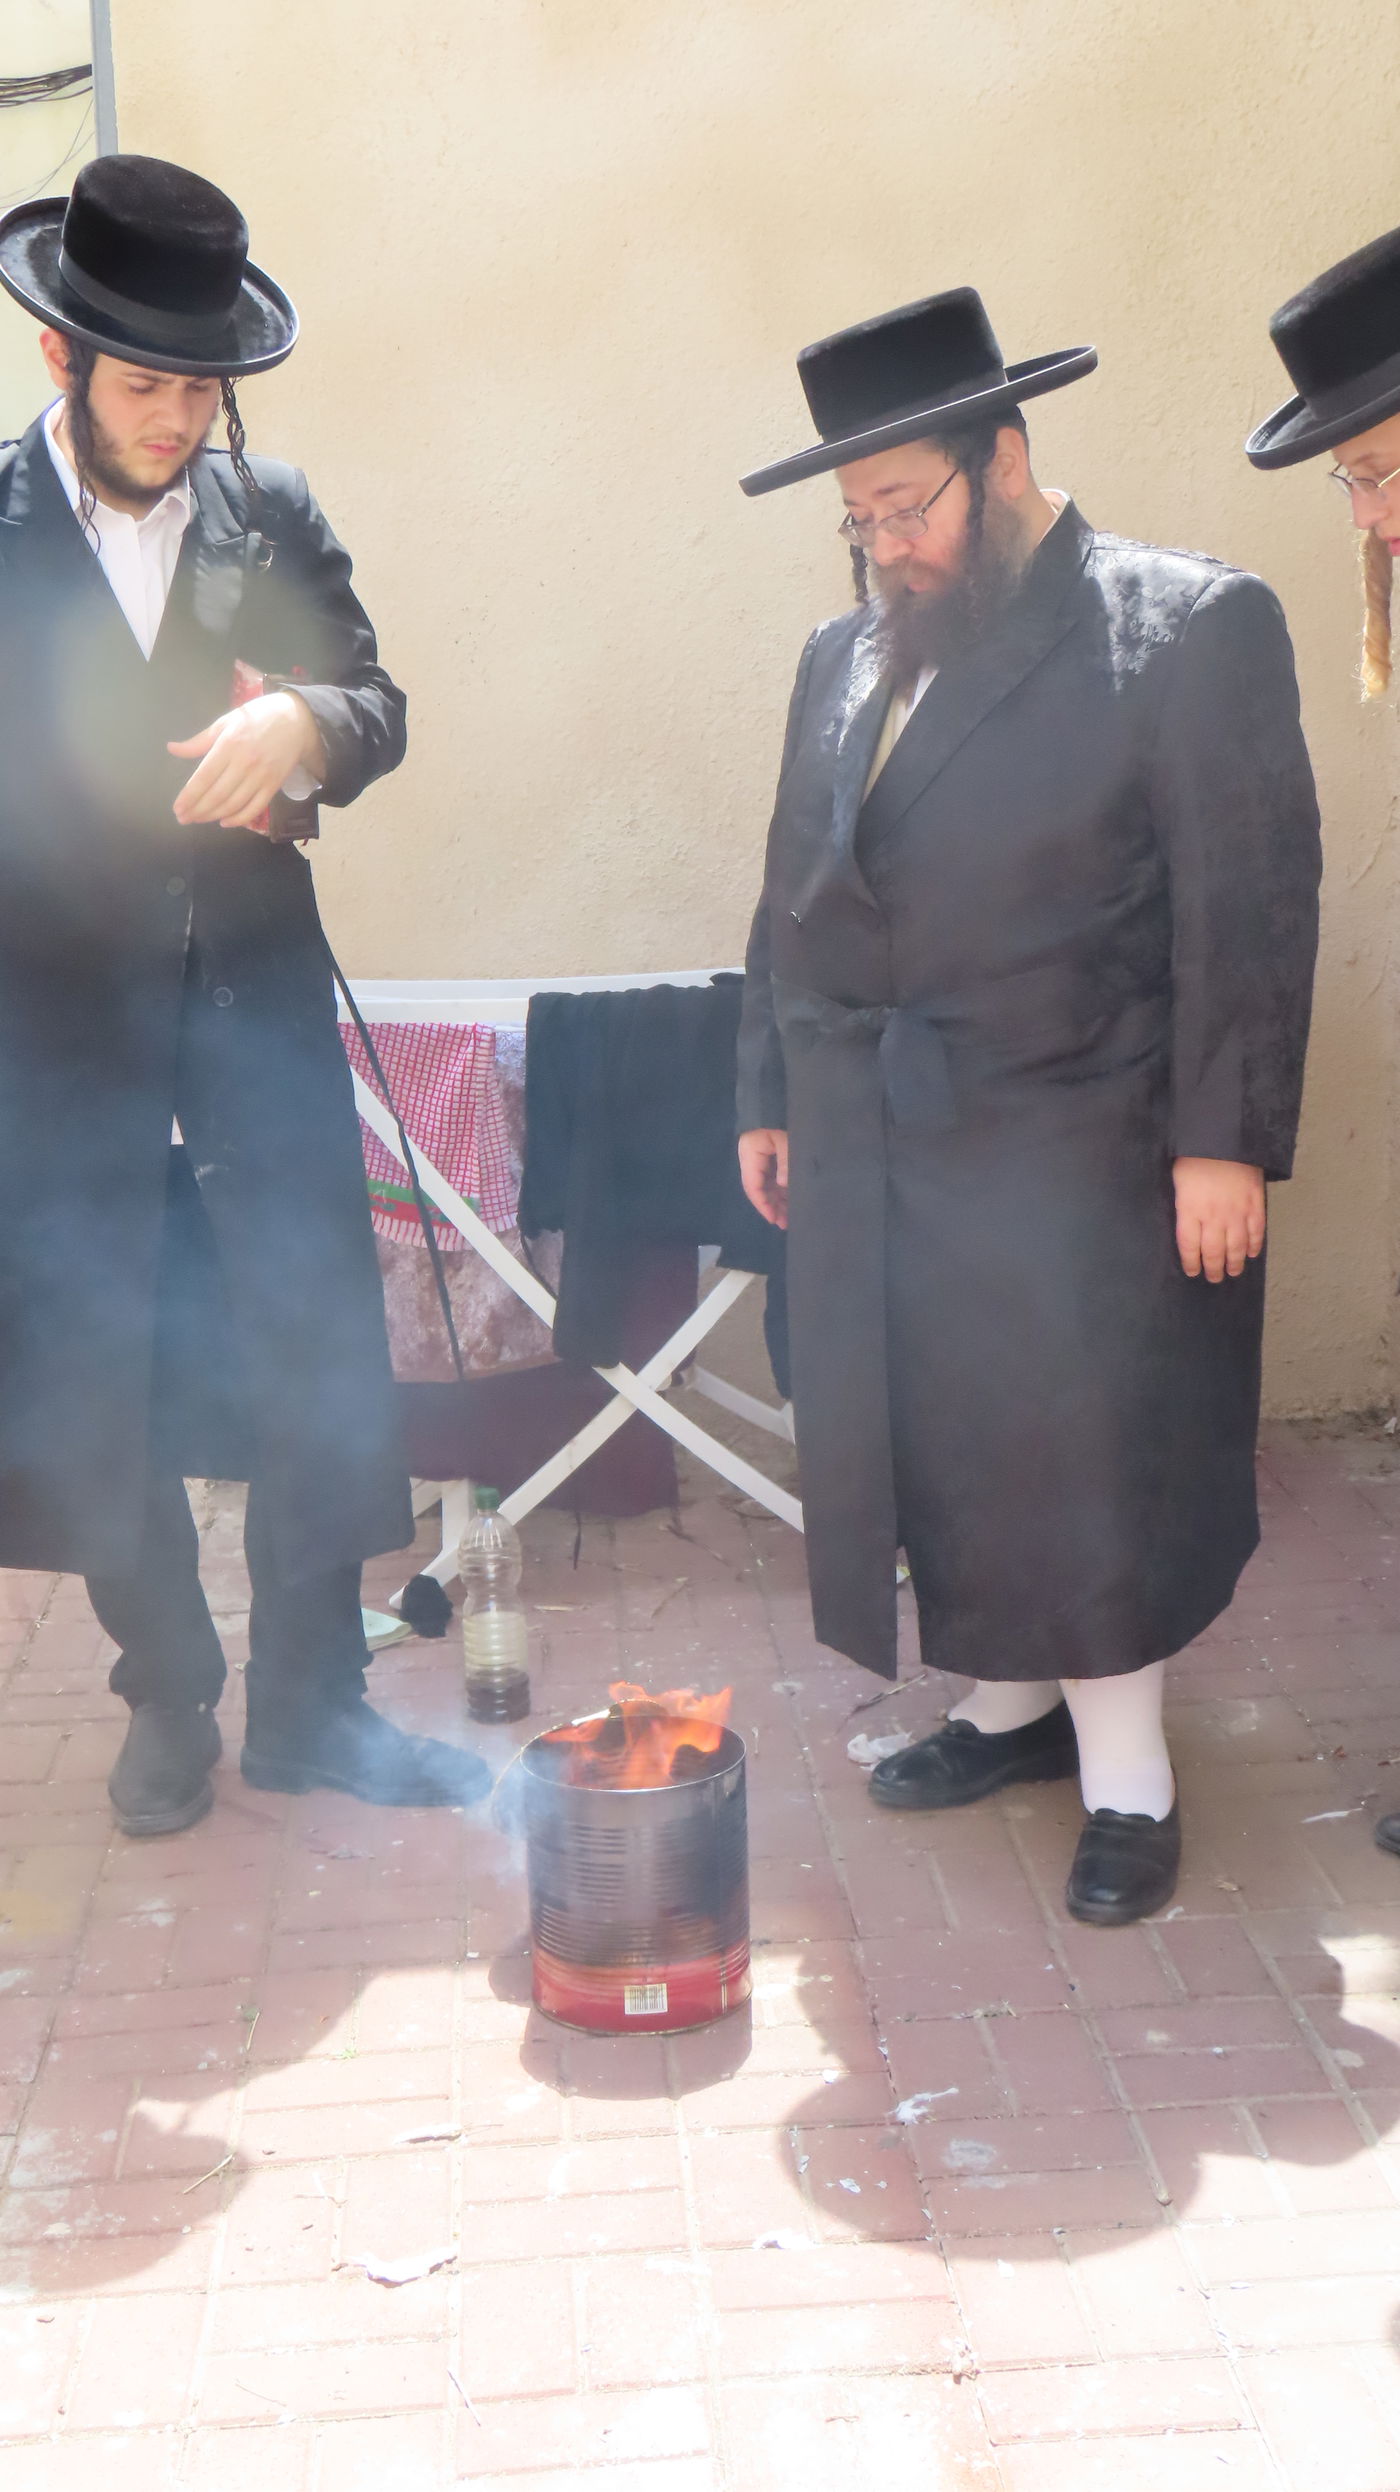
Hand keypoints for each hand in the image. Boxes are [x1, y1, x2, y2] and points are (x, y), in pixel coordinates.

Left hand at [168, 691, 325, 829]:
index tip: (178, 808)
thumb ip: (199, 740)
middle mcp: (245, 763)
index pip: (204, 777)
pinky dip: (239, 819)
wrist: (296, 719)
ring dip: (213, 815)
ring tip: (199, 819)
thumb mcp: (225, 722)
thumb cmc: (256, 717)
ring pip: (234, 804)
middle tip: (184, 818)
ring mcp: (261, 776)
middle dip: (198, 810)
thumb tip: (172, 749)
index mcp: (229, 745)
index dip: (189, 796)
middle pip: (217, 795)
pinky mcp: (274, 785)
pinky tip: (225, 822)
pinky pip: (255, 808)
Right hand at [739, 1127, 788, 1227]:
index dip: (762, 1203)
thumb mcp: (788, 1140)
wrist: (785, 1106)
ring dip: (776, 1202)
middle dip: (771, 1206)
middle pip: (758, 1187)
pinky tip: (789, 1204)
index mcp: (751, 1151)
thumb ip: (785, 1161)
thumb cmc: (785, 1121)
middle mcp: (751, 1157)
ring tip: (788, 1218)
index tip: (774, 1218)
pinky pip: (772, 1178)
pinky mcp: (769, 1157)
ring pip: (765, 1185)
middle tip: (784, 1223)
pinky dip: (780, 1192)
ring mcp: (760, 1157)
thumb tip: (783, 1183)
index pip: (752, 1184)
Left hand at [1173, 1156, 1264, 1281]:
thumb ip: (1183, 1204)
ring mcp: (1237, 1212)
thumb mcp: (1178, 1179)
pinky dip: (1255, 1245)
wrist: (1226, 1137)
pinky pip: (1256, 1231)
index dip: (1191, 1263)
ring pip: (1236, 1247)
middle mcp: (1213, 1217)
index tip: (1193, 1272)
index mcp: (1190, 1210)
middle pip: (1213, 1252)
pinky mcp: (1255, 1204)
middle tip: (1214, 1278)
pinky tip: (1252, 1254)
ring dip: (1235, 1263)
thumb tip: (1185, 1222)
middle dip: (1213, 1269)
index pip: (1189, 1246)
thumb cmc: (1195, 1155)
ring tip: (1233, 1272)